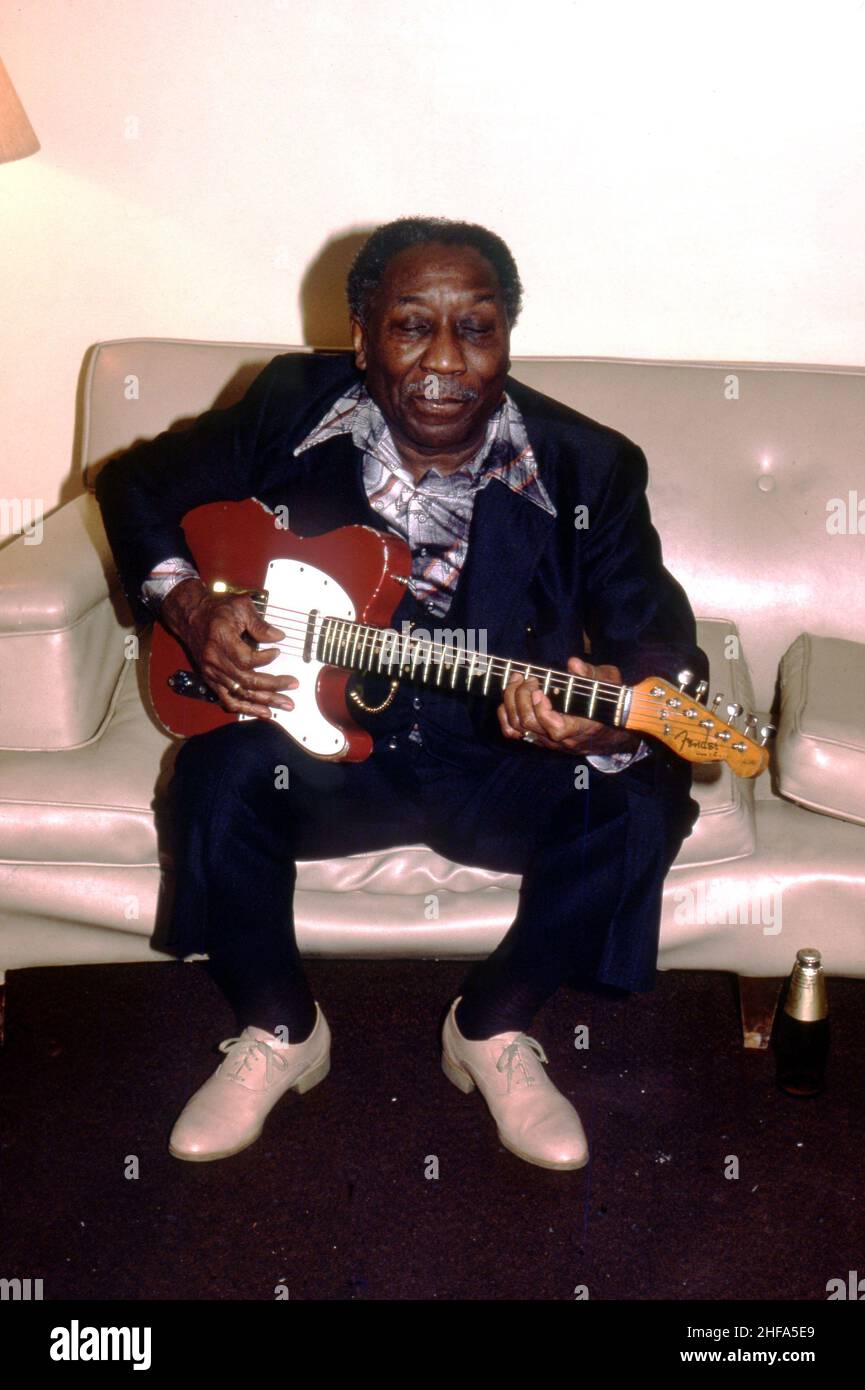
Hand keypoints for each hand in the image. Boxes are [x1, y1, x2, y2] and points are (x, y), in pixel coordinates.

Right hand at [160, 578, 297, 721]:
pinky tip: (264, 712)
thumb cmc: (216, 611)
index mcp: (220, 639)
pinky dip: (247, 709)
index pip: (246, 659)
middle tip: (293, 685)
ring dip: (265, 701)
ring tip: (286, 704)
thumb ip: (259, 624)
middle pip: (246, 680)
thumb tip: (278, 637)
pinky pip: (228, 701)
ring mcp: (212, 673)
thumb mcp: (240, 607)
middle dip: (273, 685)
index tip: (277, 651)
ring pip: (240, 694)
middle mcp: (214, 659)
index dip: (265, 659)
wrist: (192, 616)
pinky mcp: (211, 680)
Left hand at [497, 656, 642, 755]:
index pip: (555, 729)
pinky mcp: (537, 738)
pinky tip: (509, 699)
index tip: (539, 690)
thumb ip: (592, 675)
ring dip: (512, 701)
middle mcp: (561, 740)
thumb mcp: (609, 684)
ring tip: (517, 681)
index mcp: (581, 728)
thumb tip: (573, 664)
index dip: (542, 710)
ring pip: (518, 728)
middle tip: (528, 678)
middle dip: (522, 696)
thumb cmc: (608, 704)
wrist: (608, 732)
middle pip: (529, 724)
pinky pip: (513, 733)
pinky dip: (505, 715)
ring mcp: (546, 740)